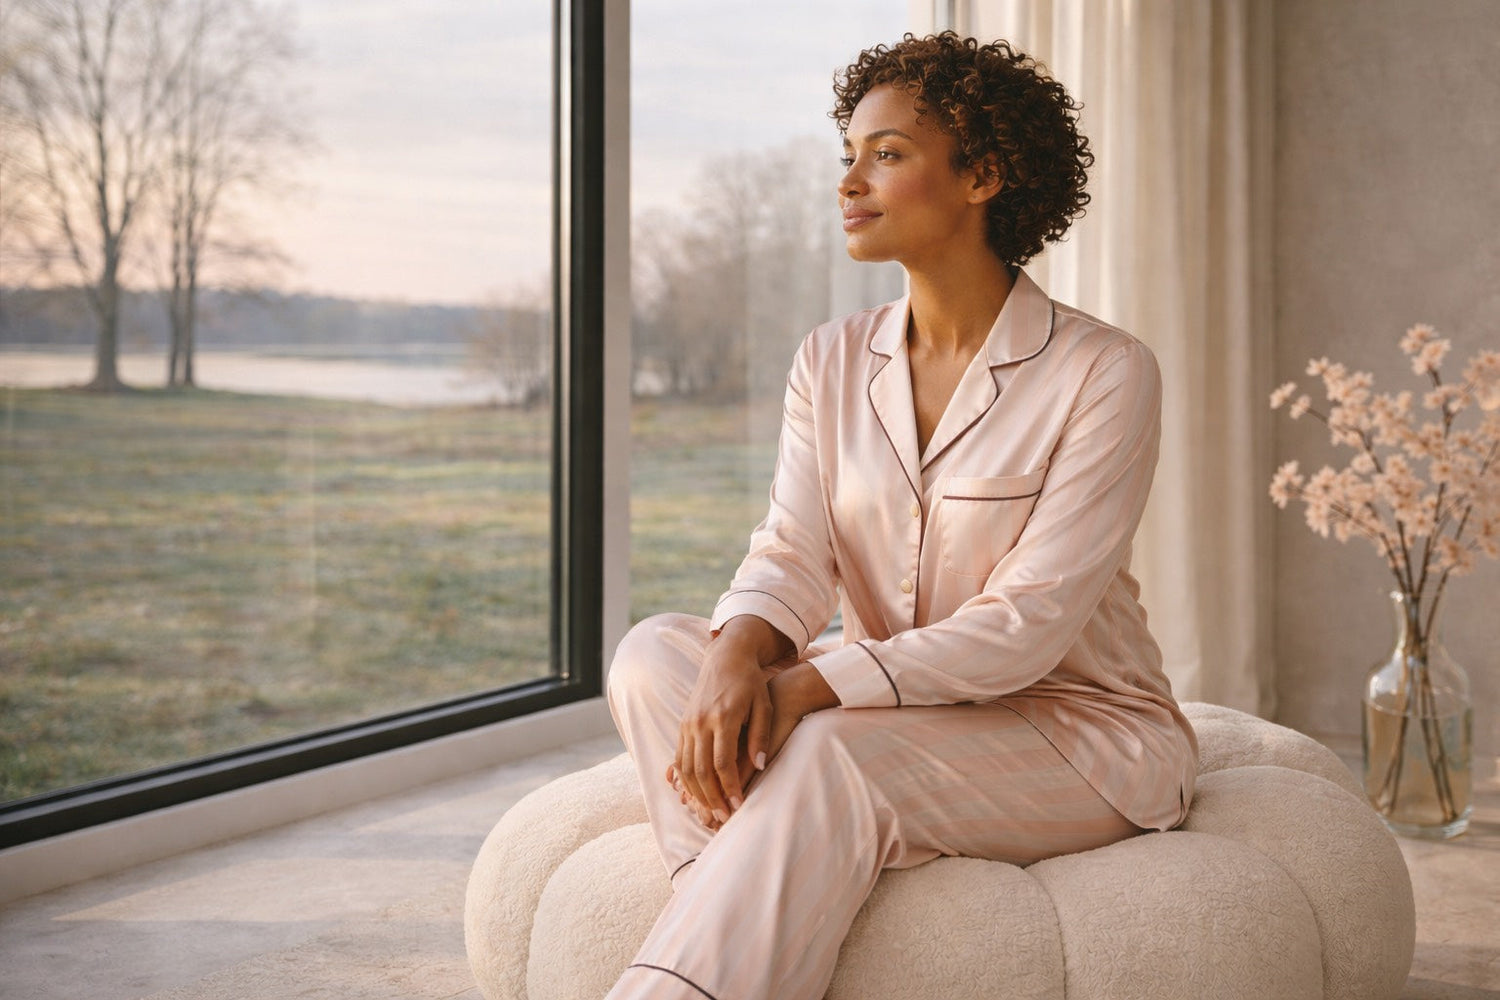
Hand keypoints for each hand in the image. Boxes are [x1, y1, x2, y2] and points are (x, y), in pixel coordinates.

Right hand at [670, 657, 840, 829]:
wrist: (727, 657)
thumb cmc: (751, 682)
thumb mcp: (764, 705)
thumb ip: (760, 736)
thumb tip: (759, 766)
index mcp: (723, 716)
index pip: (722, 762)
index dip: (729, 787)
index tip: (738, 805)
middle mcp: (701, 721)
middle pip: (700, 769)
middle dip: (711, 797)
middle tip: (723, 816)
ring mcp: (688, 722)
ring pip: (686, 767)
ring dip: (697, 792)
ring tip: (710, 809)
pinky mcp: (683, 724)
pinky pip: (680, 757)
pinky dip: (686, 778)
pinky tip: (698, 791)